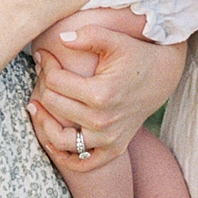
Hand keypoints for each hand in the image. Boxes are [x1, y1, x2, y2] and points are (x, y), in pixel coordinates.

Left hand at [28, 25, 185, 168]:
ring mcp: (108, 138)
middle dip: (42, 87)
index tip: (43, 55)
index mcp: (100, 93)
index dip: (46, 65)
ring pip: (61, 140)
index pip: (56, 82)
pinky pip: (83, 163)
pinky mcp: (114, 148)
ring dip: (43, 124)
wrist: (162, 76)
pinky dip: (63, 156)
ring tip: (35, 107)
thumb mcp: (115, 39)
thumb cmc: (136, 55)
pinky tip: (51, 138)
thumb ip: (89, 35)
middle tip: (40, 74)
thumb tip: (60, 39)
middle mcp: (103, 120)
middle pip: (54, 106)